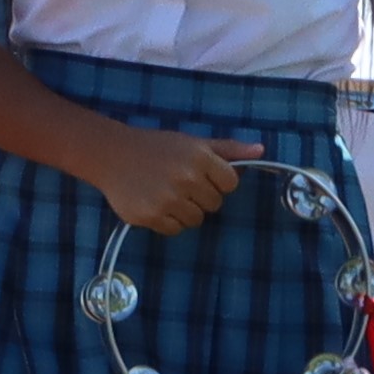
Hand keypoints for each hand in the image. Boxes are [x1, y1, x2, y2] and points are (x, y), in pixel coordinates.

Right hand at [90, 129, 244, 236]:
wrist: (112, 155)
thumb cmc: (156, 147)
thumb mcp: (193, 142)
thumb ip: (228, 149)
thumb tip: (260, 151)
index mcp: (200, 157)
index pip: (230, 183)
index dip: (218, 182)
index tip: (201, 175)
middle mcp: (186, 178)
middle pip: (214, 204)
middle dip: (201, 197)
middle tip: (179, 183)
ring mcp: (168, 199)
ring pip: (195, 220)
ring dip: (185, 211)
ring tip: (167, 194)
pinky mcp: (150, 216)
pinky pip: (174, 230)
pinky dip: (167, 221)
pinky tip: (155, 204)